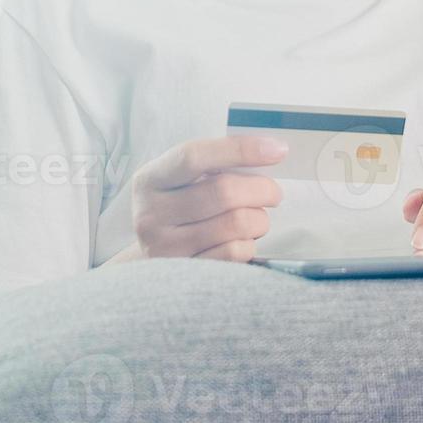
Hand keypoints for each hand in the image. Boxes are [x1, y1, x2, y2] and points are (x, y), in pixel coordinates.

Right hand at [128, 136, 286, 260]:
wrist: (147, 262)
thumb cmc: (175, 210)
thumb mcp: (177, 182)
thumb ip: (211, 166)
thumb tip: (269, 152)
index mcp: (150, 180)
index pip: (194, 157)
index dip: (239, 150)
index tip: (276, 149)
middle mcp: (152, 214)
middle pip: (224, 192)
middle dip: (262, 189)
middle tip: (271, 192)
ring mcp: (167, 247)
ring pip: (237, 223)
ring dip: (259, 218)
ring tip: (255, 217)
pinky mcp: (187, 273)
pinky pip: (236, 252)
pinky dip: (250, 243)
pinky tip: (242, 239)